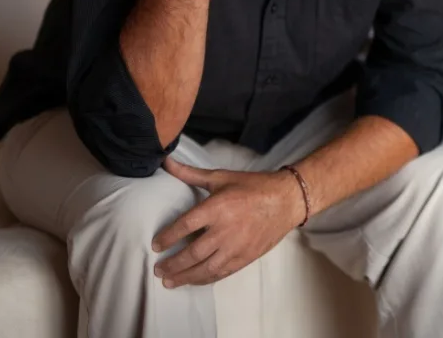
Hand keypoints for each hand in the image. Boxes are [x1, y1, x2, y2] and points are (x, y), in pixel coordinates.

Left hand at [152, 157, 304, 287]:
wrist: (287, 200)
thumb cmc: (253, 186)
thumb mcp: (221, 177)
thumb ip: (191, 174)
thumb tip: (166, 162)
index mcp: (217, 207)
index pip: (184, 226)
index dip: (167, 238)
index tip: (156, 245)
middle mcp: (225, 230)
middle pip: (192, 253)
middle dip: (172, 264)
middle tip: (157, 269)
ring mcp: (236, 247)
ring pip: (205, 268)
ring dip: (184, 277)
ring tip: (169, 281)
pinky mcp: (245, 258)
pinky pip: (221, 273)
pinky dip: (204, 279)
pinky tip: (194, 280)